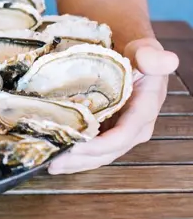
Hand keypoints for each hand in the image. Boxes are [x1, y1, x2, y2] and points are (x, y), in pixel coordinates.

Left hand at [48, 38, 178, 173]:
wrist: (131, 56)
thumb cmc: (138, 55)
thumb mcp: (145, 52)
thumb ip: (151, 56)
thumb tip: (166, 59)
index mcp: (144, 111)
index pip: (123, 135)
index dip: (100, 145)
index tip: (76, 148)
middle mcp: (133, 128)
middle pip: (107, 151)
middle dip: (81, 160)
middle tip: (54, 163)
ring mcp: (117, 131)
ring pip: (98, 155)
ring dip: (75, 163)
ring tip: (51, 166)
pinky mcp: (105, 131)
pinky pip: (91, 148)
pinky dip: (74, 155)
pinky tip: (55, 156)